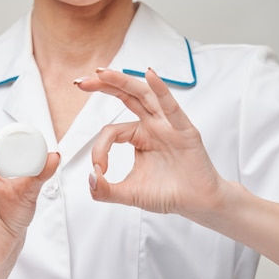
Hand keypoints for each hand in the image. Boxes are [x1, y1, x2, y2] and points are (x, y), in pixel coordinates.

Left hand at [75, 68, 229, 218]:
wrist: (198, 205)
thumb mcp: (128, 194)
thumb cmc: (168, 194)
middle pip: (125, 97)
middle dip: (103, 87)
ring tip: (103, 73)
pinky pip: (171, 107)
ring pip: (143, 96)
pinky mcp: (185, 131)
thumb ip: (104, 190)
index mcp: (138, 136)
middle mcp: (152, 125)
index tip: (100, 170)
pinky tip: (151, 75)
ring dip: (122, 82)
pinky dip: (161, 90)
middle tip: (81, 82)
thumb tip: (89, 179)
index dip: (99, 149)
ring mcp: (168, 126)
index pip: (111, 131)